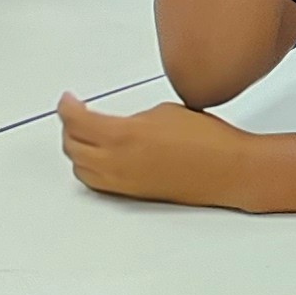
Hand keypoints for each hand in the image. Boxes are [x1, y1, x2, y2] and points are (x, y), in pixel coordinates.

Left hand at [58, 93, 250, 203]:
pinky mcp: (134, 194)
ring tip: (82, 135)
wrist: (228, 170)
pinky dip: (88, 168)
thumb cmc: (208, 142)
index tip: (68, 100)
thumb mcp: (163, 112)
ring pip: (80, 168)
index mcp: (122, 135)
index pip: (75, 120)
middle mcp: (117, 162)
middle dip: (68, 127)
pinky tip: (96, 159)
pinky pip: (96, 182)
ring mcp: (123, 182)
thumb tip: (120, 124)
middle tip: (73, 113)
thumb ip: (131, 117)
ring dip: (75, 149)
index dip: (66, 107)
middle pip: (71, 145)